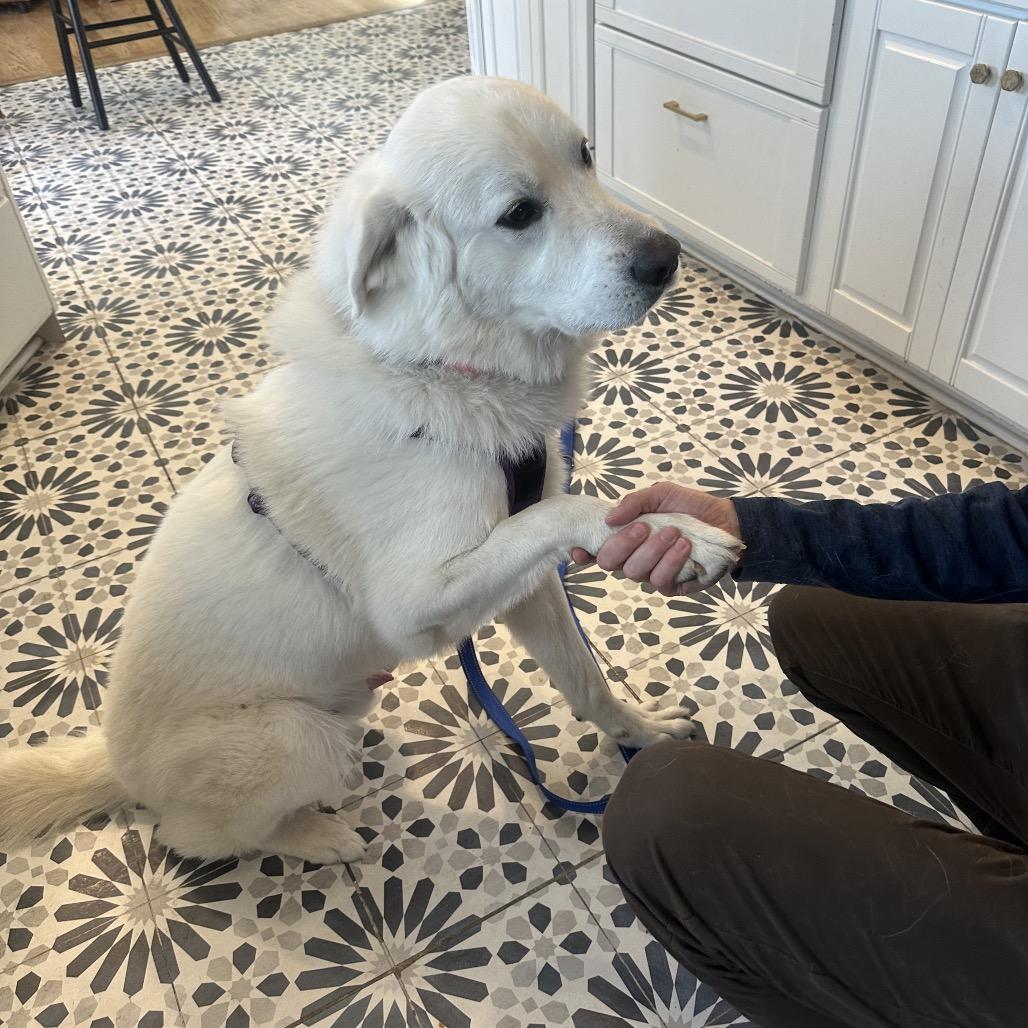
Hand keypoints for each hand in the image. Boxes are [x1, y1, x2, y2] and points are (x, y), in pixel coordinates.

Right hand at [571, 482, 742, 595]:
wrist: (725, 520)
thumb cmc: (688, 507)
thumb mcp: (661, 494)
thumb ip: (634, 502)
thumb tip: (609, 518)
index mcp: (625, 537)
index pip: (595, 550)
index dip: (583, 552)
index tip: (581, 548)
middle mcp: (632, 558)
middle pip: (609, 562)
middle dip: (623, 544)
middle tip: (644, 527)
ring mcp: (650, 574)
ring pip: (634, 572)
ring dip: (653, 550)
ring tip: (675, 532)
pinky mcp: (671, 586)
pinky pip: (659, 581)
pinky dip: (671, 562)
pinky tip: (685, 546)